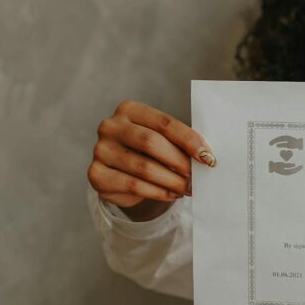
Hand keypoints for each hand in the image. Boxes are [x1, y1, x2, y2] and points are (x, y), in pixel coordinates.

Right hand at [87, 100, 215, 211]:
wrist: (119, 172)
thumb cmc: (147, 151)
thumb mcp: (161, 140)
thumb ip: (178, 142)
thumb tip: (206, 157)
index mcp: (129, 109)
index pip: (164, 123)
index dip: (188, 140)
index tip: (208, 157)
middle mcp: (110, 126)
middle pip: (151, 142)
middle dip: (179, 161)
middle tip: (197, 177)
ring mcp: (100, 150)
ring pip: (144, 167)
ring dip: (171, 180)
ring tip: (188, 188)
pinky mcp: (96, 174)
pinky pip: (133, 185)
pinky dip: (158, 192)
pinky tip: (172, 194)